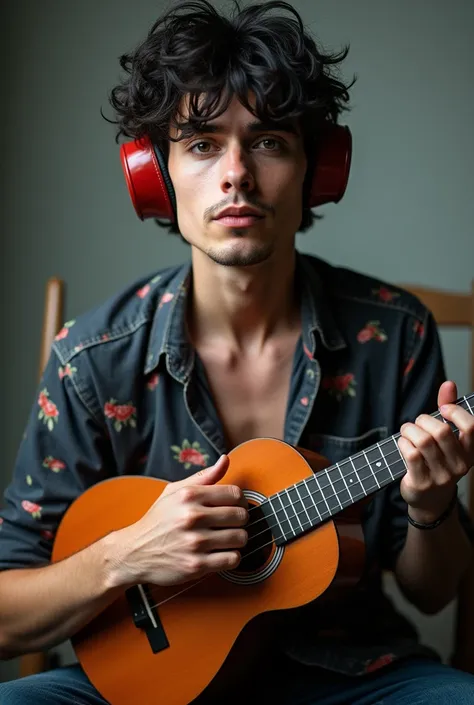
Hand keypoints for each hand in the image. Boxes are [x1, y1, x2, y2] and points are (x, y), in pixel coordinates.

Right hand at [110, 455, 248, 586]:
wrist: (134, 551)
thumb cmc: (158, 520)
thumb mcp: (175, 491)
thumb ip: (204, 476)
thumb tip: (225, 460)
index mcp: (189, 496)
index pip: (234, 493)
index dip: (240, 500)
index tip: (235, 506)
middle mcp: (192, 517)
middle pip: (240, 515)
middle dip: (240, 520)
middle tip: (232, 523)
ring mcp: (195, 542)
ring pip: (240, 538)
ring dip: (237, 539)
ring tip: (227, 539)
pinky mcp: (196, 565)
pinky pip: (232, 560)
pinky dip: (231, 557)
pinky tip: (221, 553)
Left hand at [397, 381, 473, 522]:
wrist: (430, 501)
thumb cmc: (437, 461)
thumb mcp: (447, 437)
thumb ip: (449, 409)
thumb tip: (449, 384)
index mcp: (470, 452)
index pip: (471, 427)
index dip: (454, 411)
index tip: (442, 409)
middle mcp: (460, 466)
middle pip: (441, 431)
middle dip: (423, 421)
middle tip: (417, 424)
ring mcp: (441, 477)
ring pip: (423, 441)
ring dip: (409, 430)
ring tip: (407, 432)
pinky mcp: (421, 483)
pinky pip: (410, 454)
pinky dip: (403, 443)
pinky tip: (403, 445)